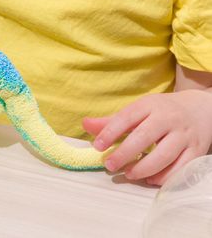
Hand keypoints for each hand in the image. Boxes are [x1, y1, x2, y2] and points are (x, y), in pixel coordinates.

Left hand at [83, 90, 211, 184]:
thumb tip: (85, 124)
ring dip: (143, 168)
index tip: (97, 146)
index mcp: (150, 105)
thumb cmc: (161, 111)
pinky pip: (181, 168)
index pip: (127, 118)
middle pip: (144, 137)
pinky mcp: (197, 150)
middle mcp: (168, 118)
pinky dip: (164, 176)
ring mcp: (184, 135)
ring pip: (164, 155)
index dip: (110, 132)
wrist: (201, 109)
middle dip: (124, 153)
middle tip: (109, 165)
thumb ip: (112, 121)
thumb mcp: (138, 110)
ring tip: (128, 174)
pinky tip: (149, 179)